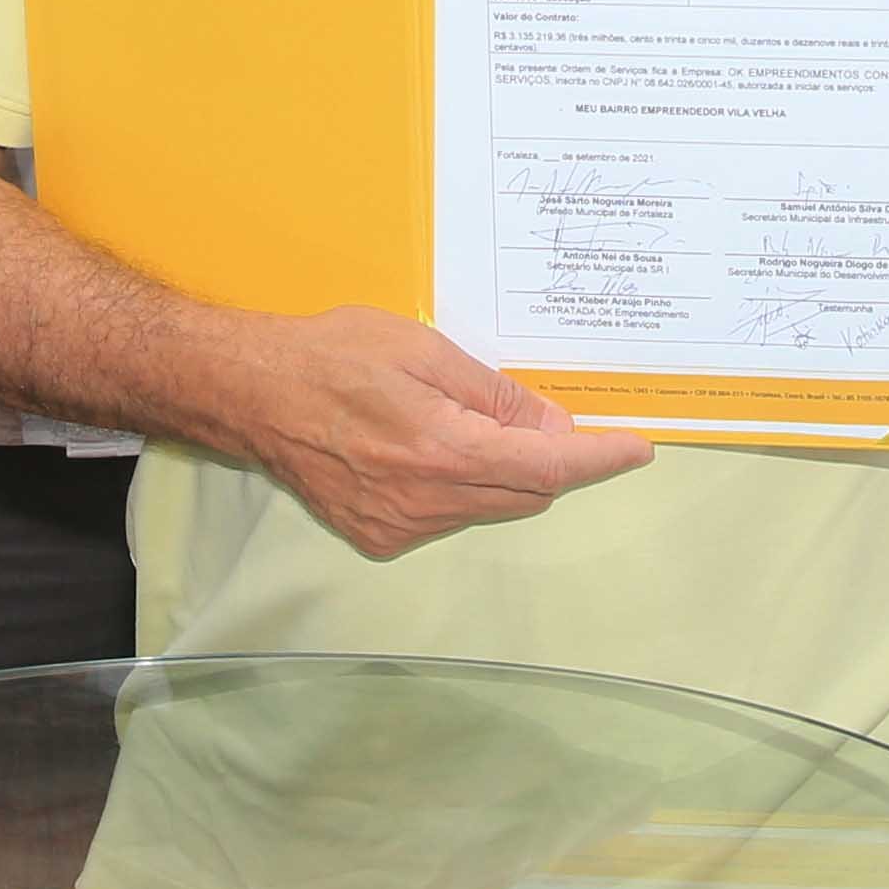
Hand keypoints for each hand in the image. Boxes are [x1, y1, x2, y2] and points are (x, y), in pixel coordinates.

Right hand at [244, 303, 656, 557]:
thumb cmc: (333, 356)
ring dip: (498, 472)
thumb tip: (550, 428)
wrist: (252, 392)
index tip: (636, 450)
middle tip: (534, 412)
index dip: (599, 460)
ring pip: (488, 507)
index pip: (547, 468)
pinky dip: (459, 486)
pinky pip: (448, 516)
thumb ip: (494, 395)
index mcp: (442, 452)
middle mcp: (425, 504)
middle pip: (525, 494)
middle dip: (546, 458)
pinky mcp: (379, 538)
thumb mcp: (426, 350)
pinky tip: (421, 447)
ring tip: (453, 419)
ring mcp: (399, 528)